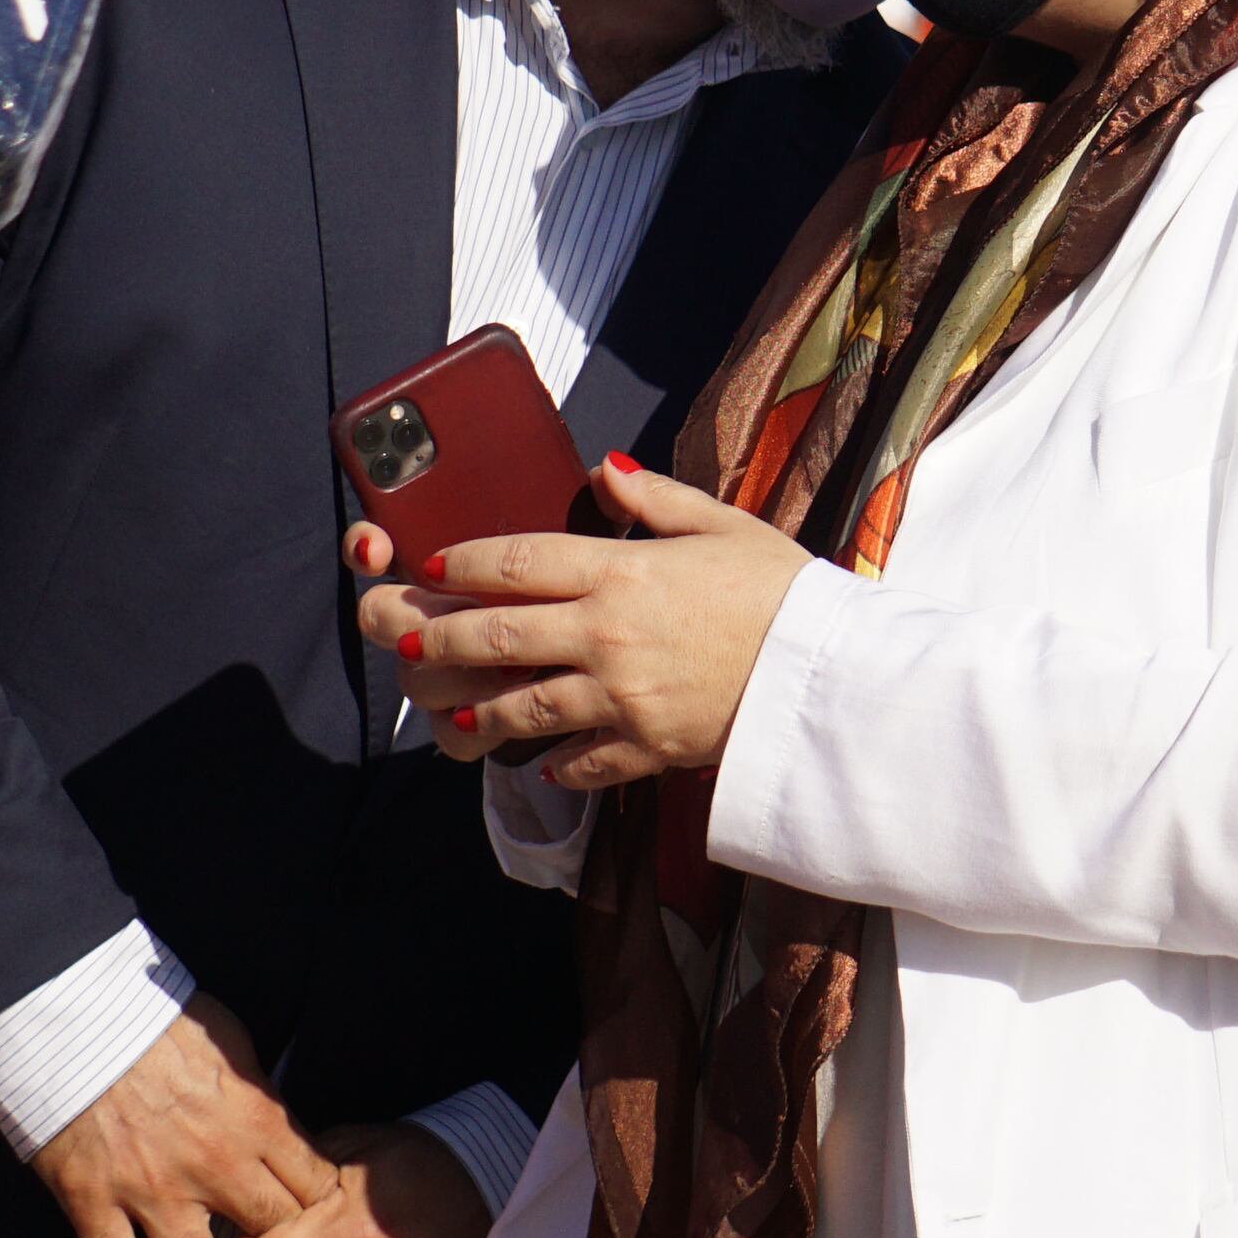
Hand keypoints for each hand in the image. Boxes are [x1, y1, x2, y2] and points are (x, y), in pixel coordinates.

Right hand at [29, 993, 333, 1237]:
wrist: (74, 1015)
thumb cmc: (157, 1016)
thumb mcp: (232, 1039)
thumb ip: (260, 1092)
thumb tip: (280, 1122)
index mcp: (254, 1122)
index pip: (310, 1189)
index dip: (324, 1221)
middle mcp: (212, 1167)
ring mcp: (151, 1192)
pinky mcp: (95, 1204)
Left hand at [358, 456, 811, 792]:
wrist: (833, 674)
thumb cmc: (785, 591)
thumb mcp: (725, 525)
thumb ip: (656, 500)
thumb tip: (604, 472)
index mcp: (624, 572)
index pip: (519, 562)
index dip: (465, 562)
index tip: (435, 563)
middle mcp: (608, 634)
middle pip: (498, 635)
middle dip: (440, 636)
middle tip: (404, 636)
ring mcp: (622, 698)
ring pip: (521, 708)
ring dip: (478, 711)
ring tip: (450, 712)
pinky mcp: (645, 747)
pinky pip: (581, 762)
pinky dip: (555, 764)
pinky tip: (539, 763)